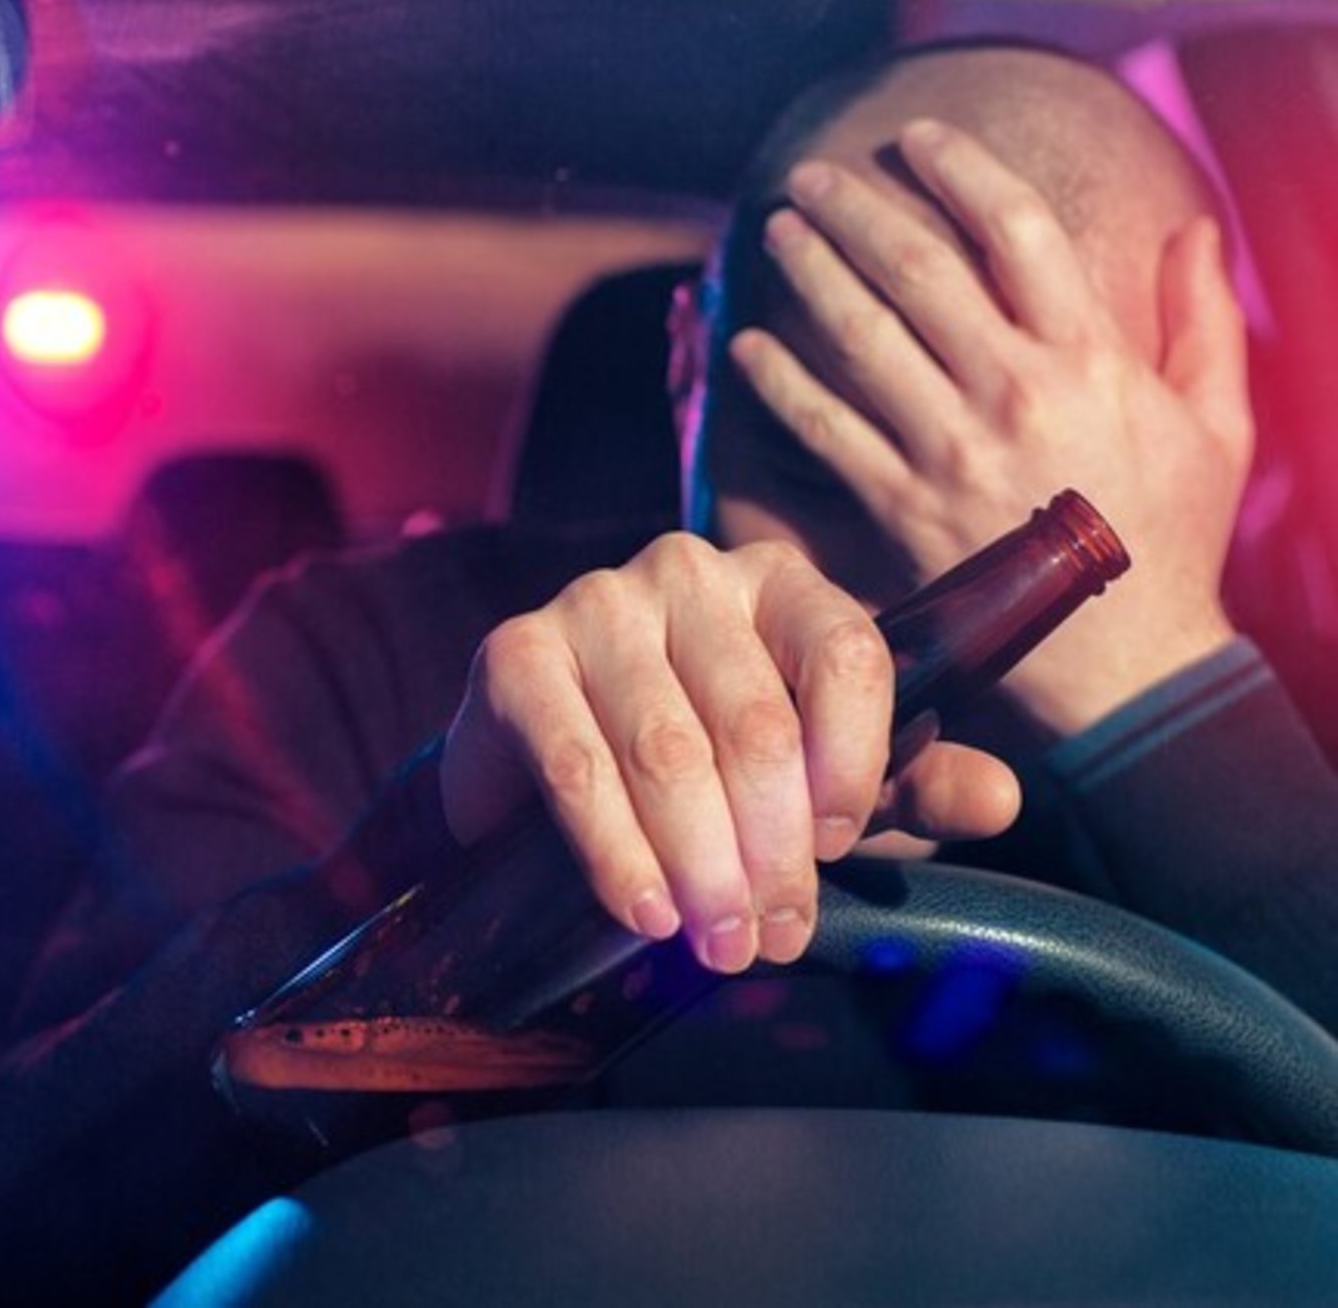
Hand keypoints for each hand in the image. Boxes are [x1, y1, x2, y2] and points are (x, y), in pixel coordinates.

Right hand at [440, 533, 1020, 972]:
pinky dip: (615, 850)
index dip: (853, 762)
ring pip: (666, 750)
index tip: (837, 848)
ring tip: (714, 943)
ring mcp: (596, 604)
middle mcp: (689, 573)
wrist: (542, 776)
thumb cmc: (701, 771)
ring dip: (699, 866)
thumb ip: (910, 784)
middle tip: (770, 938)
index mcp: (780, 586)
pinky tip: (642, 909)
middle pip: (754, 721)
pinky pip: (576, 763)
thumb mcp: (818, 782)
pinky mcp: (516, 654)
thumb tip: (1001, 801)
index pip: (845, 651)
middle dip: (771, 851)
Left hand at [729, 118, 1252, 733]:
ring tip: (775, 233)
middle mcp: (1014, 395)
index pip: (1017, 232)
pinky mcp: (903, 511)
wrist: (1126, 663)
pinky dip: (782, 385)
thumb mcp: (1217, 425)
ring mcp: (952, 454)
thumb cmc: (1171, 538)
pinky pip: (827, 433)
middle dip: (857, 212)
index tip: (916, 138)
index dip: (960, 170)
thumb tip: (1194, 231)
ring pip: (864, 341)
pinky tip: (748, 347)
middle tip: (811, 176)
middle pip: (920, 271)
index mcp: (1091, 361)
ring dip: (811, 277)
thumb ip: (1201, 324)